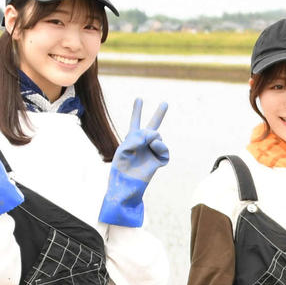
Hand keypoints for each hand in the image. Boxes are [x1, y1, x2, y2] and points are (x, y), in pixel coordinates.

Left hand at [99, 98, 169, 226]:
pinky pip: (164, 149)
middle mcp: (143, 143)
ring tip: (149, 143)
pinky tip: (154, 148)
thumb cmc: (121, 168)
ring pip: (158, 135)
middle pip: (152, 125)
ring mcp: (152, 150)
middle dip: (159, 114)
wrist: (127, 184)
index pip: (135, 122)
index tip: (139, 99)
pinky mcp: (159, 160)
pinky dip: (160, 147)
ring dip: (152, 137)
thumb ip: (136, 138)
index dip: (137, 111)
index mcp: (132, 139)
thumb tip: (154, 135)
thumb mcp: (123, 149)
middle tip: (165, 103)